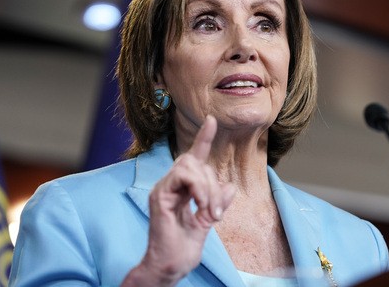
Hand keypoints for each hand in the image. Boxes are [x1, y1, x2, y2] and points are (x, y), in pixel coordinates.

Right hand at [122, 115, 235, 286]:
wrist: (169, 267)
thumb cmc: (182, 249)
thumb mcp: (206, 224)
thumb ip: (216, 204)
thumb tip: (229, 187)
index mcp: (182, 190)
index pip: (193, 158)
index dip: (203, 139)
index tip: (212, 120)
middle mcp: (170, 185)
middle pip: (194, 160)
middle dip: (211, 181)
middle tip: (216, 211)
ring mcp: (163, 189)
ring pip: (188, 166)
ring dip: (206, 187)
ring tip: (209, 211)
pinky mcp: (159, 196)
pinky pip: (182, 177)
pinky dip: (197, 189)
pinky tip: (200, 206)